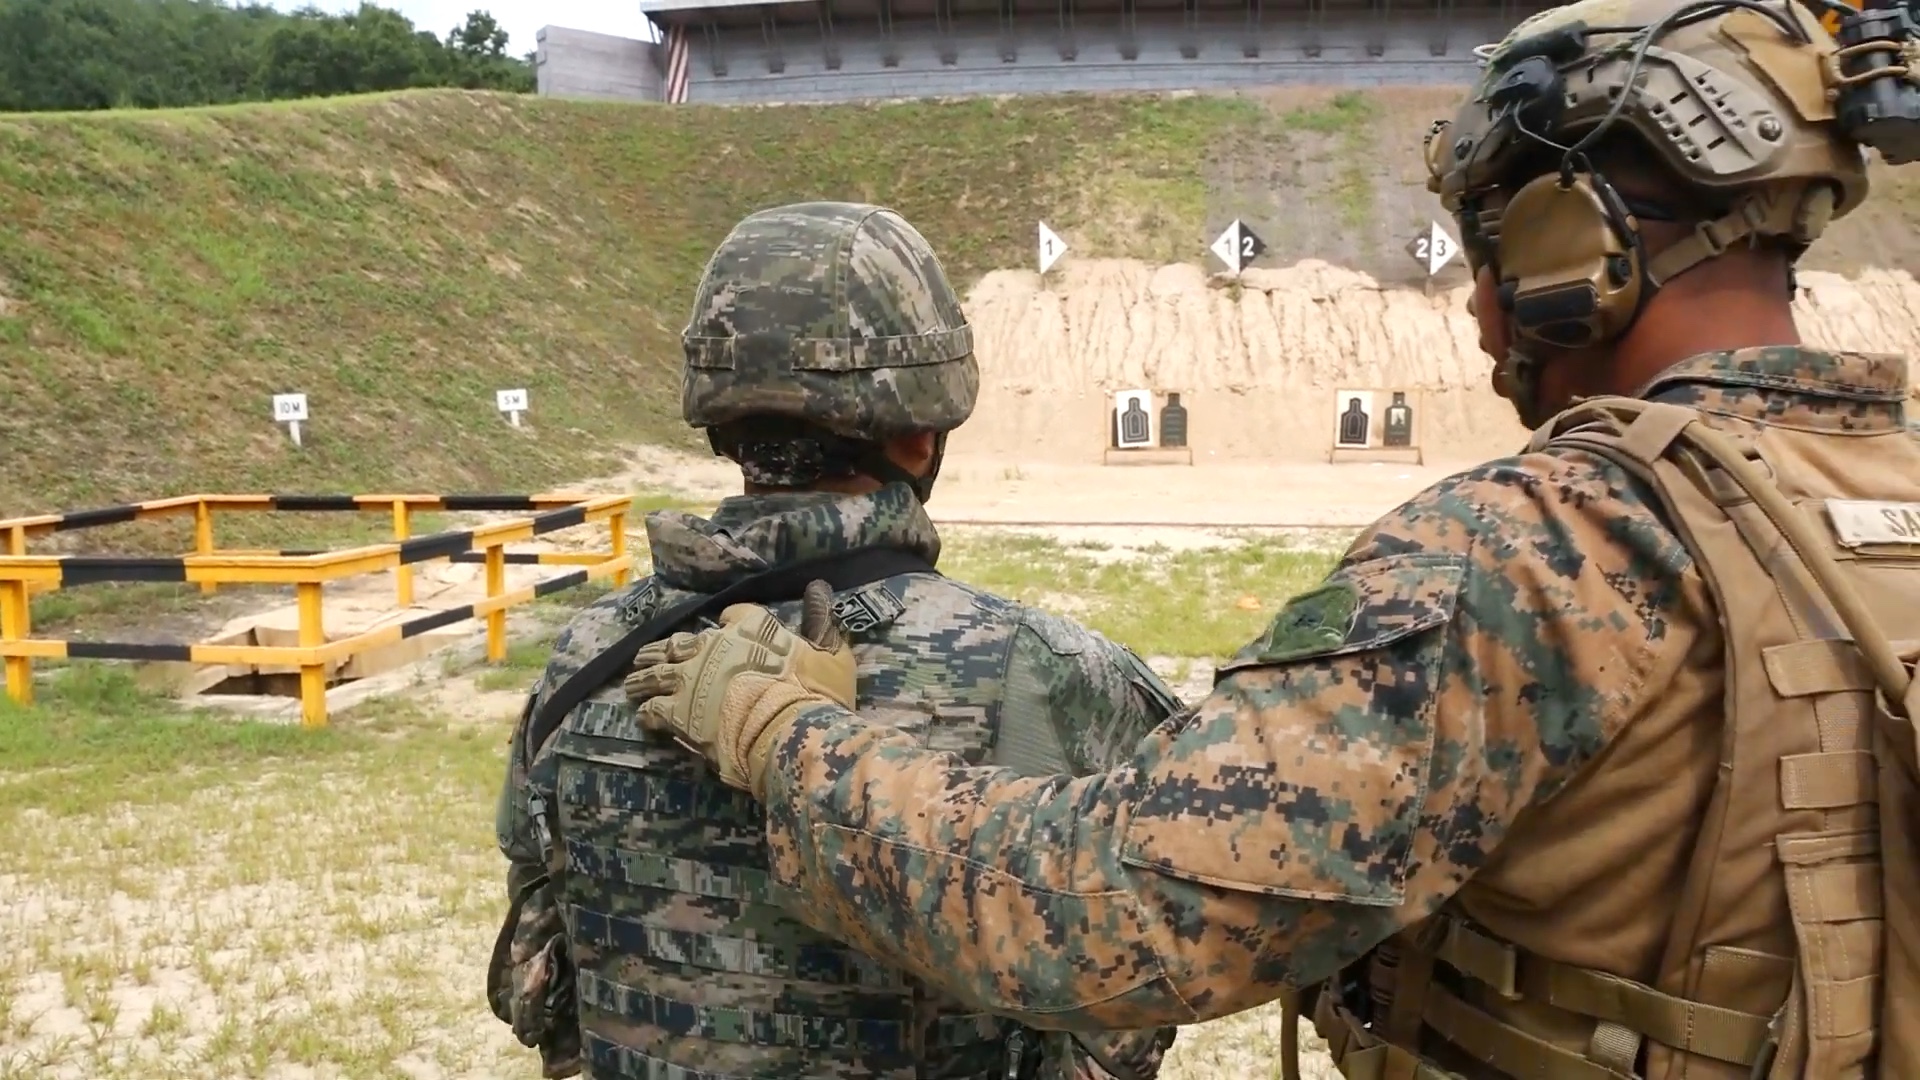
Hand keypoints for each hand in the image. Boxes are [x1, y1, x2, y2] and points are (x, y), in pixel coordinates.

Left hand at [623, 580, 855, 793]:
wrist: (784, 729)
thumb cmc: (813, 691)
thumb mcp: (830, 650)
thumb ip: (821, 620)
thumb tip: (819, 587)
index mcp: (750, 628)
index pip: (733, 616)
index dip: (728, 622)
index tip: (723, 626)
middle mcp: (712, 646)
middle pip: (680, 643)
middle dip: (666, 649)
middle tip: (651, 656)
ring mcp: (689, 678)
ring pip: (657, 671)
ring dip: (645, 676)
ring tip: (634, 682)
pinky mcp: (676, 711)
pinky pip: (653, 708)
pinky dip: (647, 712)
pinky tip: (643, 716)